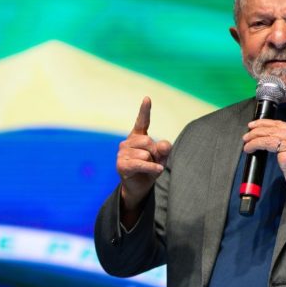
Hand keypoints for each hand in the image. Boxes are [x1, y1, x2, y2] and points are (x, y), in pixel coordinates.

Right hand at [117, 97, 172, 212]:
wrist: (139, 188)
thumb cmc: (150, 169)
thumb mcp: (161, 158)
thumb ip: (164, 149)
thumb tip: (163, 145)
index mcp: (138, 136)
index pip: (142, 121)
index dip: (145, 110)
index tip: (147, 98)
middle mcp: (127, 142)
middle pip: (148, 141)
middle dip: (155, 153)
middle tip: (153, 162)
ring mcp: (122, 153)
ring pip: (145, 153)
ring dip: (153, 163)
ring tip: (149, 168)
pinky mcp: (121, 165)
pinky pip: (140, 163)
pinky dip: (151, 167)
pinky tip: (156, 169)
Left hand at [242, 119, 285, 192]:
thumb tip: (267, 138)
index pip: (279, 123)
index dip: (264, 123)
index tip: (254, 124)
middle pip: (273, 128)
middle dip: (256, 130)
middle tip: (247, 135)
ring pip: (268, 135)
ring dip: (254, 138)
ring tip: (246, 143)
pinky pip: (267, 145)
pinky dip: (256, 145)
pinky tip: (251, 149)